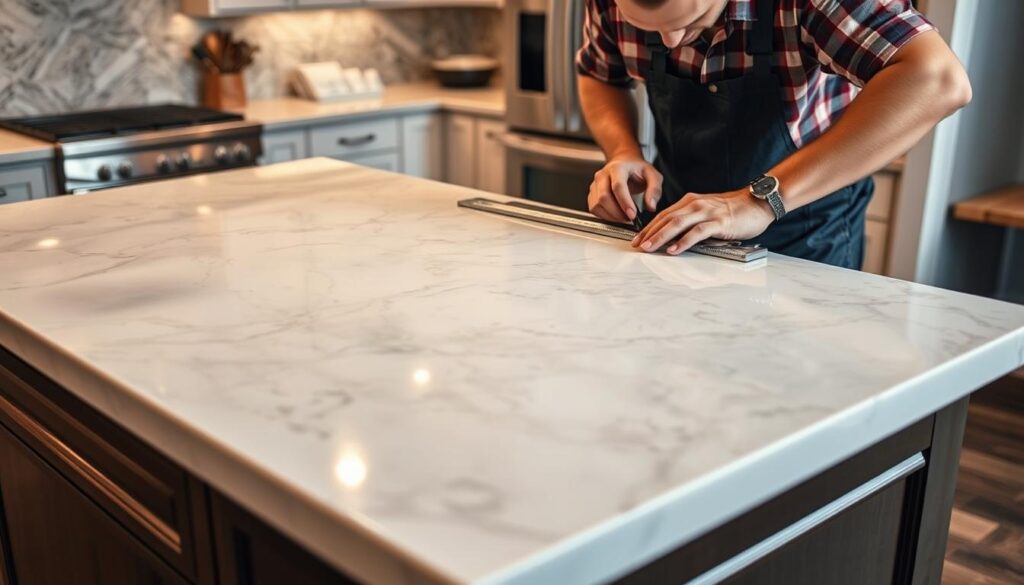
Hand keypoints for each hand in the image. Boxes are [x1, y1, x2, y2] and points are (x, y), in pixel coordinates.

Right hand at [587, 158, 662, 222]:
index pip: (618, 186)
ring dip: (611, 216)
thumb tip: (651, 206)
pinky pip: (594, 209)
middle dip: (617, 213)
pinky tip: (616, 216)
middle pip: (604, 197)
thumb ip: (654, 190)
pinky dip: (604, 216)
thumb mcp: (653, 175)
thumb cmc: (637, 170)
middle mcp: (603, 175)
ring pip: (597, 205)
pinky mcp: (592, 194)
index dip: (624, 203)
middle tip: (630, 218)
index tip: (633, 215)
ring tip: (624, 217)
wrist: (624, 162)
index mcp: (617, 168)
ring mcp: (595, 185)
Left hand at [632, 188, 774, 254]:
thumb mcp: (706, 212)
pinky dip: (684, 241)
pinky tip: (674, 249)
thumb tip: (674, 238)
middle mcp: (695, 204)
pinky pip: (697, 232)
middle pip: (666, 219)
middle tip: (636, 246)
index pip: (664, 215)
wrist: (758, 203)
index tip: (637, 239)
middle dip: (649, 233)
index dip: (648, 227)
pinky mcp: (718, 222)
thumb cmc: (733, 211)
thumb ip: (691, 221)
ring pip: (677, 223)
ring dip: (661, 237)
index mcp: (690, 202)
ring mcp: (706, 212)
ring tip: (649, 248)